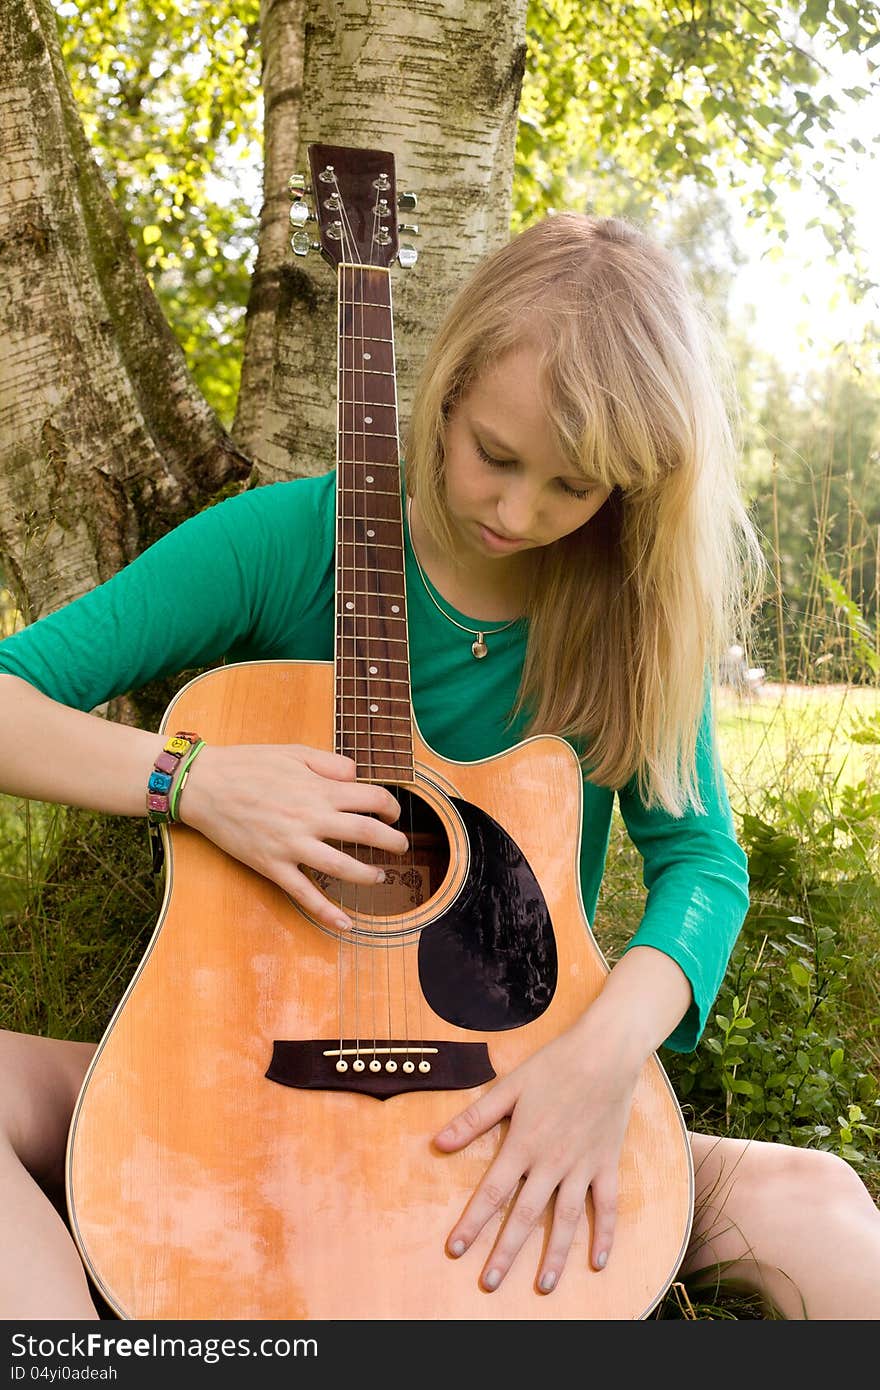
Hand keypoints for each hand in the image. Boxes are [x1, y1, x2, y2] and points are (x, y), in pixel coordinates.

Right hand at [177, 742, 408, 929]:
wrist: (204, 785)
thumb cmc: (248, 765)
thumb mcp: (294, 751)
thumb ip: (330, 763)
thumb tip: (358, 776)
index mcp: (319, 789)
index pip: (373, 798)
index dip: (391, 806)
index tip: (393, 813)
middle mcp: (311, 819)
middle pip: (368, 834)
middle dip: (393, 843)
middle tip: (401, 848)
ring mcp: (292, 846)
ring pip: (344, 868)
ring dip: (370, 875)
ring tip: (380, 877)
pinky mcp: (272, 866)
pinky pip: (304, 894)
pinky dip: (328, 912)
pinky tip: (346, 924)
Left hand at [433, 1021, 637, 1292]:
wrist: (604, 1053)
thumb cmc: (553, 1065)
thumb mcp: (508, 1086)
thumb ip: (474, 1118)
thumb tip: (438, 1143)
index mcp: (523, 1144)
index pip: (492, 1193)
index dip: (472, 1223)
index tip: (455, 1250)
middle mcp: (551, 1162)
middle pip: (525, 1215)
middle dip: (505, 1252)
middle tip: (489, 1284)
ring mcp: (582, 1166)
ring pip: (567, 1219)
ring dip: (555, 1255)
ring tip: (544, 1286)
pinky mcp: (606, 1163)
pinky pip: (608, 1206)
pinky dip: (606, 1234)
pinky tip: (599, 1262)